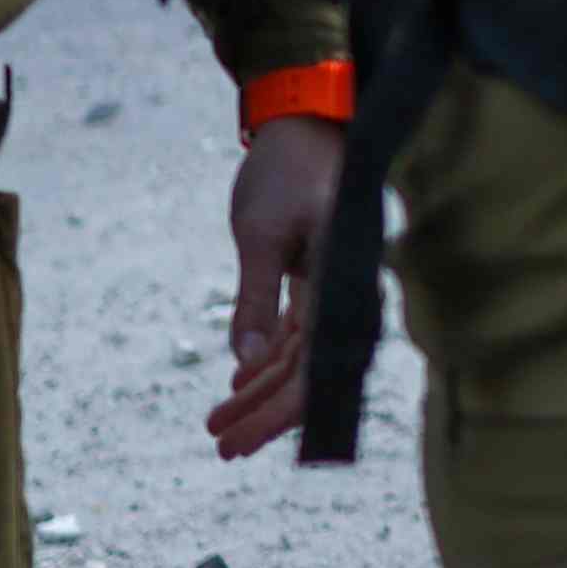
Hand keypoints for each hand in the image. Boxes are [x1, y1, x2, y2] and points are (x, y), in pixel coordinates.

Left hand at [213, 119, 336, 461]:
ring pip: (300, 357)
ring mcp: (335, 287)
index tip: (243, 441)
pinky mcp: (319, 277)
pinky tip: (238, 385)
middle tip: (222, 447)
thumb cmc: (287, 170)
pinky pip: (296, 333)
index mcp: (346, 280)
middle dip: (266, 414)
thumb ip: (256, 299)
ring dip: (261, 392)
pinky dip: (267, 359)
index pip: (318, 365)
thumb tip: (245, 364)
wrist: (304, 120)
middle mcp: (348, 291)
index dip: (282, 411)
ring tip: (218, 425)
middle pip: (312, 372)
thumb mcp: (261, 235)